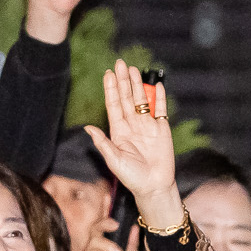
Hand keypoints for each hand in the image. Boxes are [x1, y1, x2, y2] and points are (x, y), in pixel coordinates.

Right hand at [80, 219, 141, 250]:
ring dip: (109, 248)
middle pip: (95, 229)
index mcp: (104, 246)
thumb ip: (132, 246)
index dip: (104, 218)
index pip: (100, 227)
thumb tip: (135, 228)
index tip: (113, 214)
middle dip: (105, 225)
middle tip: (117, 226)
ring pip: (94, 243)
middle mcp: (94, 249)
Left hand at [86, 62, 179, 229]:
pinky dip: (160, 98)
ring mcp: (147, 126)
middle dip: (123, 81)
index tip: (108, 73)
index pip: (113, 105)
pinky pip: (161, 110)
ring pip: (142, 100)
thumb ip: (103, 143)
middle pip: (127, 98)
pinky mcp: (162, 129)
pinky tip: (157, 86)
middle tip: (120, 63)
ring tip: (134, 69)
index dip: (110, 89)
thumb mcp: (114, 161)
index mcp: (118, 131)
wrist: (154, 187)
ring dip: (138, 85)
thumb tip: (88, 128)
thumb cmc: (132, 177)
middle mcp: (132, 125)